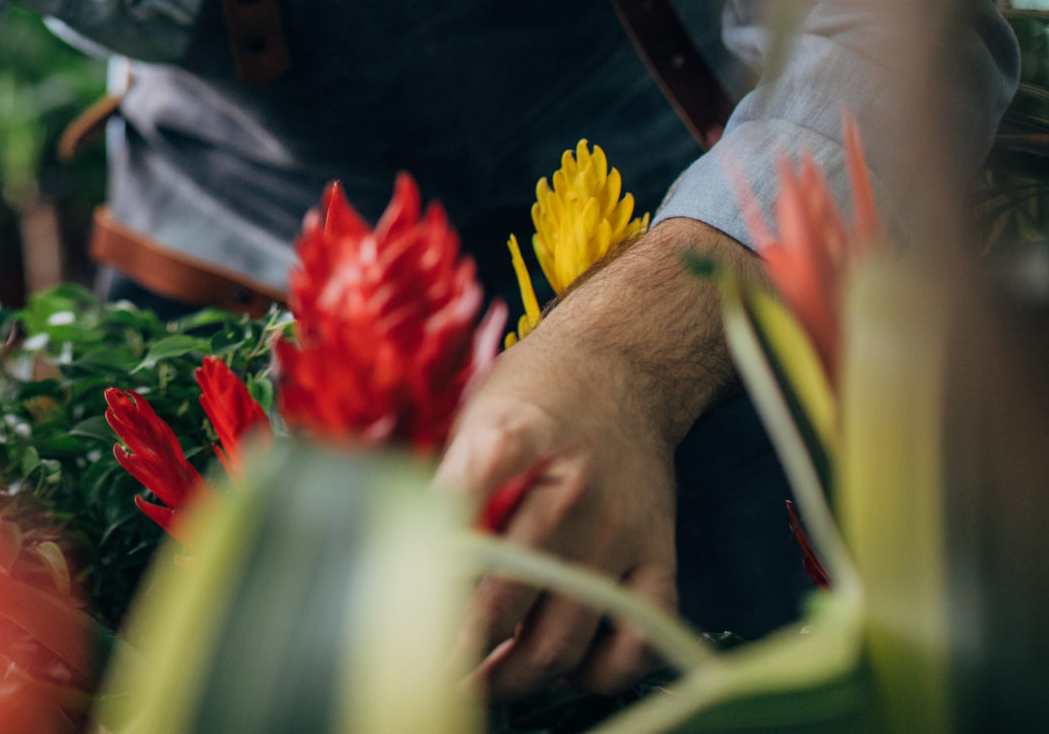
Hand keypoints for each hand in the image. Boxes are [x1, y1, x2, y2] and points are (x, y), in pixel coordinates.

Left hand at [434, 218, 743, 700]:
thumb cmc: (535, 393)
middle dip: (458, 650)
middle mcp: (569, 490)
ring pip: (564, 637)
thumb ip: (444, 481)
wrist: (625, 365)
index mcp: (511, 440)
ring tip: (480, 684)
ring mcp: (618, 530)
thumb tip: (392, 549)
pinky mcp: (656, 555)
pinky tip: (561, 668)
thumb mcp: (476, 414)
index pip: (456, 509)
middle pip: (507, 597)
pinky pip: (633, 640)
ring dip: (514, 676)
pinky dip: (596, 672)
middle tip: (427, 676)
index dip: (422, 570)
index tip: (393, 617)